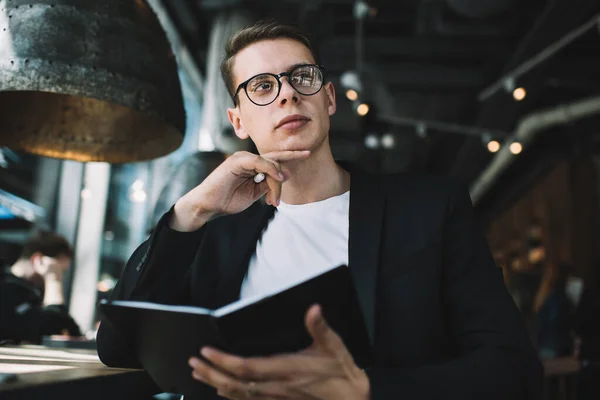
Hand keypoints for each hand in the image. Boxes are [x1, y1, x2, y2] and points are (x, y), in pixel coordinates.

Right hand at [171, 150, 310, 231]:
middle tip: (277, 199)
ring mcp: (243, 157)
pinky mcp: (238, 161)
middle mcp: (249, 158)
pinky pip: (260, 162)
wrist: (209, 205)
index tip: (307, 153)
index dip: (291, 155)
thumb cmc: (228, 200)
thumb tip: (286, 174)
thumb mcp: (255, 193)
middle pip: (275, 162)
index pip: (275, 158)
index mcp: (253, 164)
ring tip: (271, 200)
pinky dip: (271, 169)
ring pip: (270, 163)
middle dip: (281, 179)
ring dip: (275, 183)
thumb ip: (269, 183)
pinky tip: (277, 177)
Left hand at [188, 305, 369, 399]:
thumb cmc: (341, 374)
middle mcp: (276, 387)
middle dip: (211, 373)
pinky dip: (230, 396)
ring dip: (215, 384)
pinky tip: (221, 391)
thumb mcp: (334, 347)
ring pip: (238, 395)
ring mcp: (275, 398)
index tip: (207, 351)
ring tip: (199, 374)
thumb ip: (320, 327)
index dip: (224, 361)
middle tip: (194, 362)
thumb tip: (314, 309)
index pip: (246, 367)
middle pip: (235, 384)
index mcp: (286, 369)